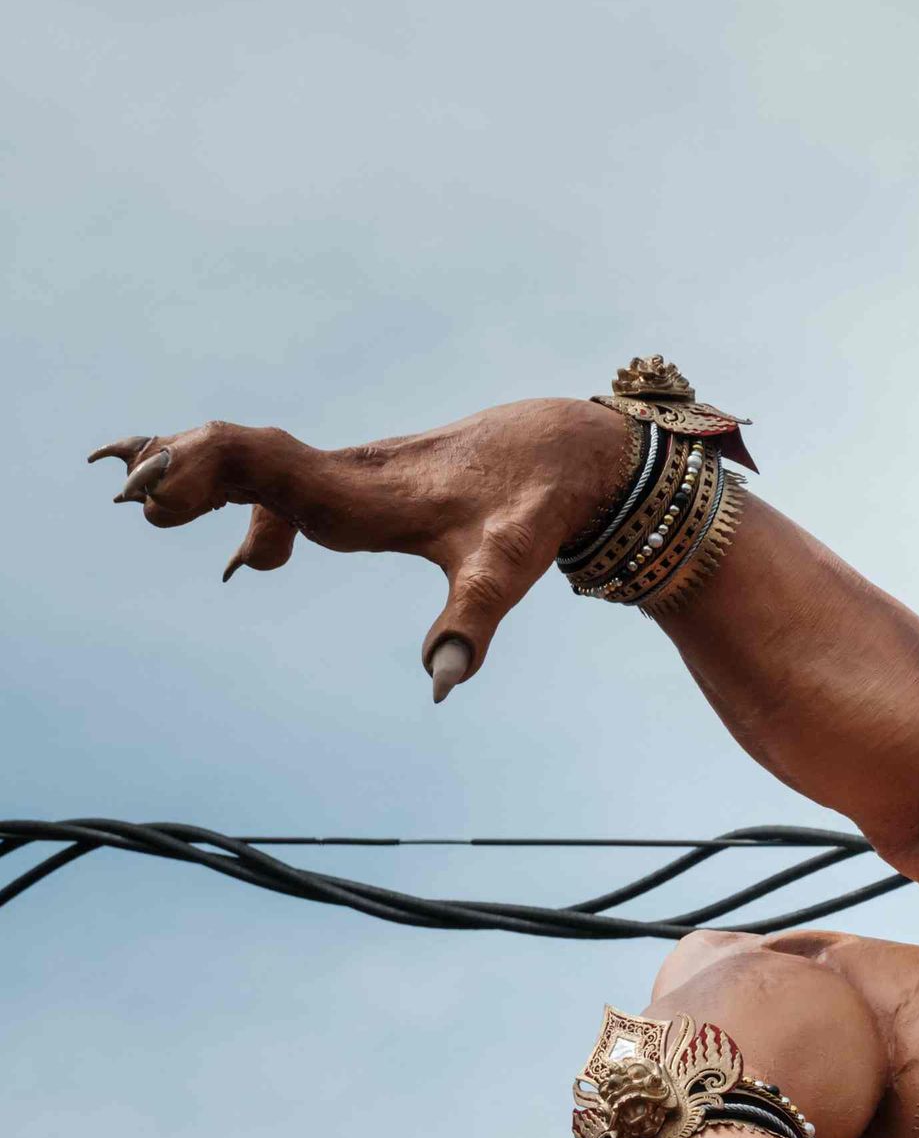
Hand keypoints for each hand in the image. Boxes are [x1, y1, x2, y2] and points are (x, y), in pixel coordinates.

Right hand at [89, 396, 645, 699]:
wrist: (573, 451)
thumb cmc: (538, 505)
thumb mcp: (509, 568)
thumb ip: (472, 623)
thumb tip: (440, 685)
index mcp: (362, 490)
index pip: (263, 462)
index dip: (201, 472)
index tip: (153, 498)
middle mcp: (347, 472)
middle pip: (243, 453)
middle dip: (178, 471)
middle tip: (125, 497)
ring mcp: (353, 472)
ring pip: (258, 461)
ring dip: (199, 480)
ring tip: (145, 503)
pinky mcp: (366, 480)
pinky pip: (288, 479)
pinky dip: (247, 499)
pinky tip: (256, 561)